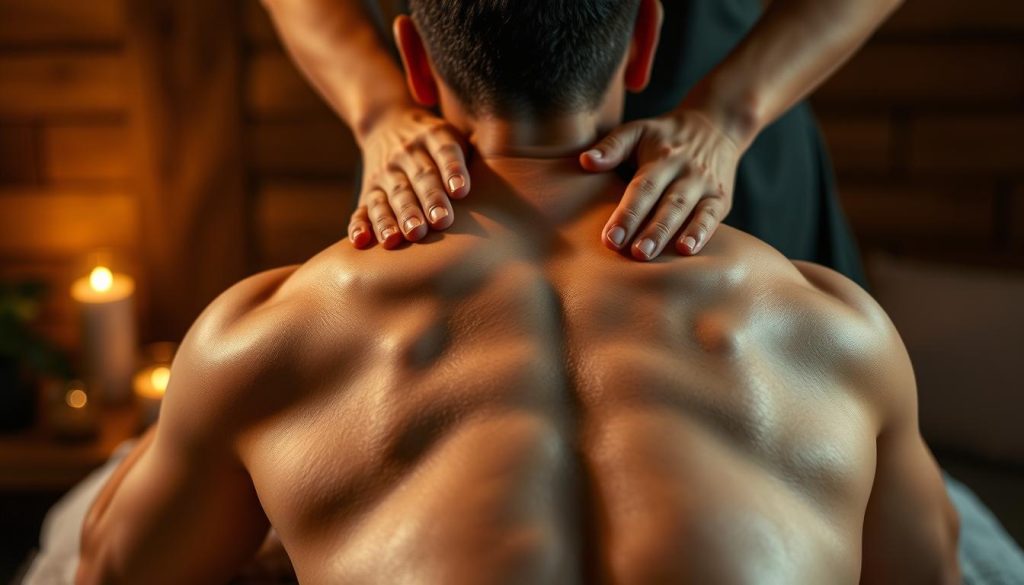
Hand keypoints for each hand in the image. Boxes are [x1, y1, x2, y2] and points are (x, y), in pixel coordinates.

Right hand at [348, 107, 470, 248]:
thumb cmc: (438, 144)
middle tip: (440, 222)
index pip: (446, 152)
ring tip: (400, 239)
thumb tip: (516, 178)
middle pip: (419, 178)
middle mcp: (406, 154)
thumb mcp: (455, 135)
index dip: (453, 170)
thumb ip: (475, 156)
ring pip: (388, 196)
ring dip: (393, 218)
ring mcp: (384, 174)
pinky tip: (360, 241)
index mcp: (434, 137)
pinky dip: (358, 226)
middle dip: (428, 201)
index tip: (461, 191)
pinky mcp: (368, 192)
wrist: (388, 123)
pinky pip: (361, 209)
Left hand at [580, 109, 742, 260]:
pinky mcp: (720, 199)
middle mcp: (685, 171)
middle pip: (666, 203)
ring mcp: (705, 186)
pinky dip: (701, 233)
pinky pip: (712, 217)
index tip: (610, 239)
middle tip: (633, 255)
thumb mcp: (638, 130)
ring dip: (669, 235)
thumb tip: (585, 161)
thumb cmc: (664, 136)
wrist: (716, 126)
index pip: (642, 188)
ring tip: (652, 255)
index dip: (626, 214)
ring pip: (687, 211)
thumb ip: (612, 146)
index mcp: (661, 157)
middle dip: (649, 230)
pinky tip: (687, 250)